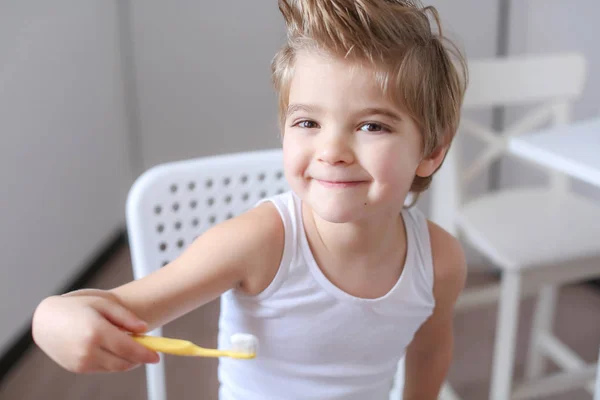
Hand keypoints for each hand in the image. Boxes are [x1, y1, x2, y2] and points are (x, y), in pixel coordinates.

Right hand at [32, 293, 159, 372]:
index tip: (157, 356)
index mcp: (96, 331)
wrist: (46, 320)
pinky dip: (112, 361)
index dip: (146, 354)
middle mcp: (88, 350)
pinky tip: (109, 347)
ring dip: (126, 359)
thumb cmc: (76, 307)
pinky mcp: (77, 368)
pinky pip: (103, 368)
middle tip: (147, 349)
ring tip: (126, 343)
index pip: (129, 348)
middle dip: (139, 358)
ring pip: (115, 367)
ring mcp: (81, 362)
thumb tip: (144, 328)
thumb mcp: (103, 303)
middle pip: (124, 362)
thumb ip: (125, 316)